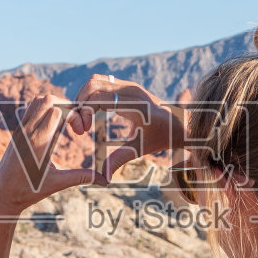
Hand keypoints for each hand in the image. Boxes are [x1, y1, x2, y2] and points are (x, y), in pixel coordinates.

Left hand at [0, 93, 107, 214]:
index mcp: (39, 142)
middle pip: (49, 100)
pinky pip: (31, 108)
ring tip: (67, 121)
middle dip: (68, 106)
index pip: (59, 111)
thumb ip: (81, 177)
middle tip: (76, 124)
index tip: (82, 132)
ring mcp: (21, 129)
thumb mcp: (57, 184)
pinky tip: (54, 125)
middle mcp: (28, 131)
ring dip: (56, 105)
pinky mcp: (18, 131)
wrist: (2, 194)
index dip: (75, 116)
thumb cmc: (29, 191)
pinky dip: (46, 109)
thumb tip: (106, 180)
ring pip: (38, 100)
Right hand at [67, 73, 185, 159]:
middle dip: (80, 102)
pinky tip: (90, 111)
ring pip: (96, 80)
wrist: (178, 123)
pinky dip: (91, 93)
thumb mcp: (140, 148)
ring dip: (84, 96)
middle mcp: (131, 90)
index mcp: (135, 105)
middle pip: (93, 84)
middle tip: (79, 124)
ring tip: (82, 117)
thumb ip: (120, 159)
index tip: (82, 130)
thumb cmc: (161, 136)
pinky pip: (102, 81)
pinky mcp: (126, 85)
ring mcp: (129, 85)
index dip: (84, 111)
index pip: (99, 98)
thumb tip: (103, 177)